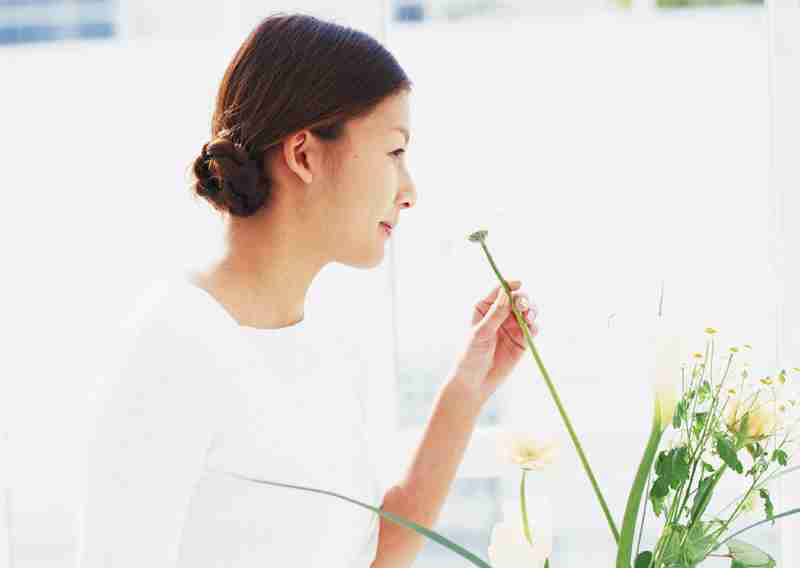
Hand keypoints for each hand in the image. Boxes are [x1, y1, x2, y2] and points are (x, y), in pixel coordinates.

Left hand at [451, 280, 538, 404]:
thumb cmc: (470, 356)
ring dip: (532, 311)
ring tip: (529, 318)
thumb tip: (506, 293)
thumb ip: (495, 314)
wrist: (474, 383)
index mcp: (484, 308)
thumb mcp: (481, 333)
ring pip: (527, 312)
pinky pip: (532, 329)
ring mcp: (511, 327)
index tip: (519, 284)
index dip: (510, 285)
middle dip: (523, 300)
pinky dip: (534, 326)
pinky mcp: (521, 341)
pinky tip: (531, 329)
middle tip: (524, 308)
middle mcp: (499, 315)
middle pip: (517, 299)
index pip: (500, 291)